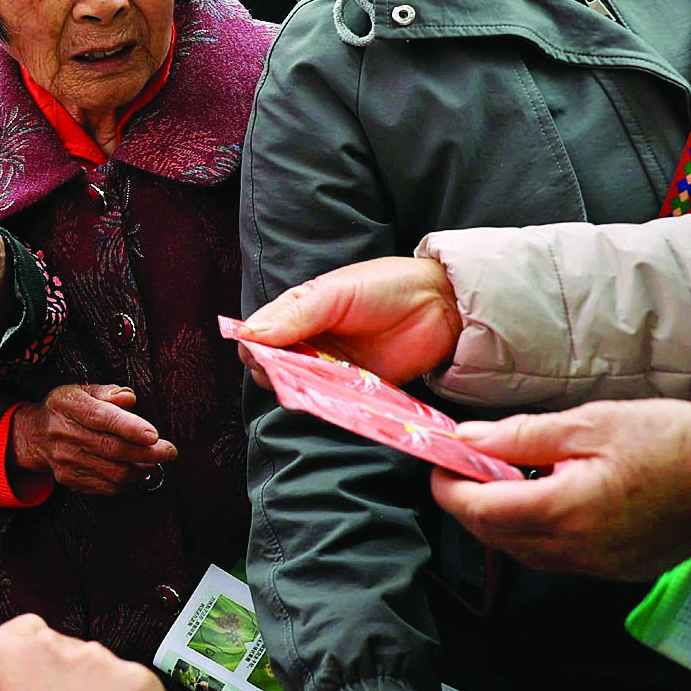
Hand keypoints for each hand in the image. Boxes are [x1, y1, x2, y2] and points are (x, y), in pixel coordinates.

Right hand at [0, 614, 169, 690]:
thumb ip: (6, 688)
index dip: (43, 671)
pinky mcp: (141, 683)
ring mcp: (98, 662)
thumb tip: (29, 688)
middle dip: (77, 688)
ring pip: (110, 677)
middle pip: (73, 656)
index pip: (30, 634)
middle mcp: (50, 645)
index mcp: (4, 650)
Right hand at [10, 384, 177, 494]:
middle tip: (170, 452)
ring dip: (141, 470)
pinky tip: (137, 473)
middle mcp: (64, 433)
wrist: (34, 435)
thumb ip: (108, 392)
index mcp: (68, 405)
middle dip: (148, 453)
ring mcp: (66, 459)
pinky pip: (106, 487)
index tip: (155, 435)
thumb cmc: (67, 409)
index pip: (102, 418)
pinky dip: (127, 483)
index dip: (130, 427)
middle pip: (113, 449)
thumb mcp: (82, 390)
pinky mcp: (69, 479)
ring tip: (155, 462)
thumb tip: (130, 399)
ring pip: (113, 472)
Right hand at [237, 257, 461, 386]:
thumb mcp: (334, 293)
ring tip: (310, 384)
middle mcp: (307, 344)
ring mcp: (329, 369)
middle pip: (271, 369)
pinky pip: (330, 404)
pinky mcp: (354, 390)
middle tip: (287, 371)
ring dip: (298, 391)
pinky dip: (324, 405)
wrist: (442, 305)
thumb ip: (294, 316)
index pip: (256, 337)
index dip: (252, 348)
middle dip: (273, 373)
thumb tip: (248, 335)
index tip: (258, 355)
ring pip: (297, 389)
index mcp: (295, 314)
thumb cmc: (385, 286)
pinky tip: (327, 398)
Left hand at [434, 401, 690, 578]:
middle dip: (466, 505)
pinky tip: (541, 503)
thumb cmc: (672, 442)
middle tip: (461, 470)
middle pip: (494, 537)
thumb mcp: (588, 423)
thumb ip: (520, 436)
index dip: (447, 487)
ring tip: (499, 482)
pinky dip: (534, 534)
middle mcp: (577, 551)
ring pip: (522, 553)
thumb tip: (468, 441)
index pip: (478, 510)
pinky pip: (557, 560)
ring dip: (498, 522)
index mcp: (564, 512)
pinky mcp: (618, 569)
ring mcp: (599, 566)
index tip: (439, 464)